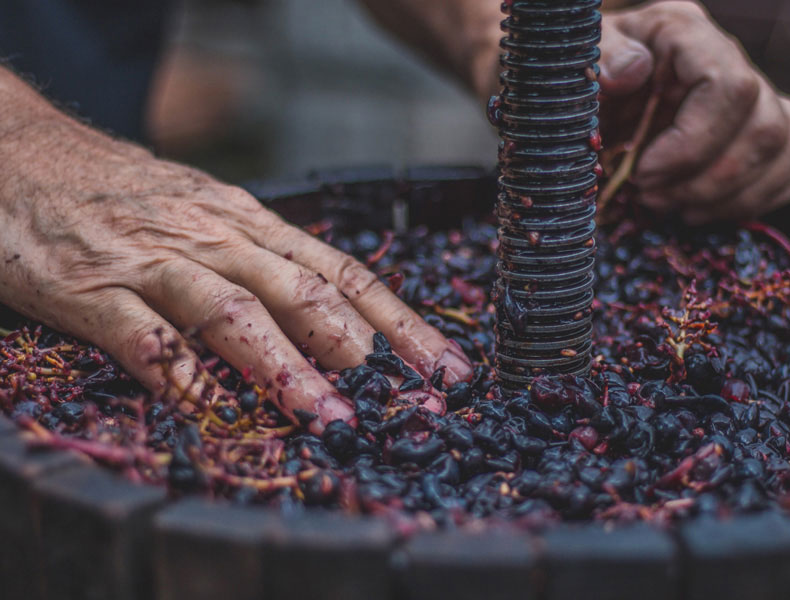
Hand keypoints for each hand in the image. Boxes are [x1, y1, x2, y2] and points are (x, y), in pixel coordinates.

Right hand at [0, 117, 470, 433]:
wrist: (24, 152)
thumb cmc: (130, 193)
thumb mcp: (211, 212)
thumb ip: (265, 260)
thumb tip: (339, 317)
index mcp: (250, 224)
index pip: (343, 272)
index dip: (399, 321)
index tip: (443, 367)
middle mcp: (215, 237)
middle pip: (302, 291)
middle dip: (355, 347)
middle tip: (395, 399)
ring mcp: (153, 260)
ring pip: (231, 311)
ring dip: (282, 365)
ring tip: (324, 414)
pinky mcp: (90, 286)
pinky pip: (140, 333)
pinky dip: (175, 370)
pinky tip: (204, 406)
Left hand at [599, 0, 789, 222]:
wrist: (589, 94)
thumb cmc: (580, 78)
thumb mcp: (574, 61)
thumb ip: (602, 56)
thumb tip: (633, 70)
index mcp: (685, 34)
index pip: (730, 88)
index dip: (693, 144)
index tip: (644, 174)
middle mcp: (729, 59)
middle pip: (766, 127)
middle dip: (708, 181)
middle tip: (651, 197)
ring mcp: (752, 95)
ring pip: (789, 147)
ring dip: (732, 196)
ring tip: (674, 207)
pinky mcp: (760, 129)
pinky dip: (755, 198)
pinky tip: (704, 208)